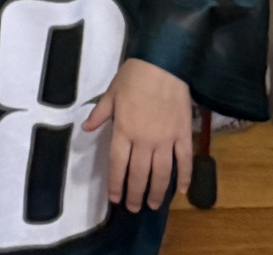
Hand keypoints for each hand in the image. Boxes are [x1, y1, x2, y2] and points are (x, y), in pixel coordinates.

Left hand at [84, 58, 192, 210]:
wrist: (162, 64)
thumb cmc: (133, 77)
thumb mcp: (111, 93)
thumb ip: (100, 114)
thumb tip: (87, 129)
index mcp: (124, 130)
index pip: (118, 164)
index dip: (116, 184)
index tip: (114, 199)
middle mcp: (144, 140)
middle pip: (139, 174)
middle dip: (136, 194)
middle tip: (134, 208)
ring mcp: (166, 140)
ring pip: (162, 174)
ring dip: (158, 192)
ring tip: (154, 205)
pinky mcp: (183, 136)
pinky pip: (185, 162)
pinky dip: (185, 177)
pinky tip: (182, 191)